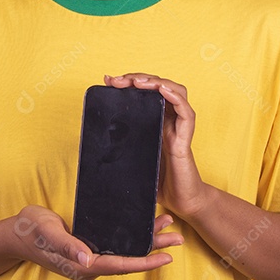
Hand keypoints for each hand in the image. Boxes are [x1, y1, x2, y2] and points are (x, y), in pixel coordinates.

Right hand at [10, 205, 182, 279]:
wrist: (15, 233)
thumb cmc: (31, 231)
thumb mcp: (48, 233)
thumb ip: (67, 245)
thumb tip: (87, 259)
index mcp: (83, 266)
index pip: (119, 266)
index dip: (143, 262)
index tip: (165, 258)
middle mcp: (90, 264)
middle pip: (127, 259)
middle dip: (153, 249)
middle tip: (177, 238)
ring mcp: (89, 256)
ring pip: (124, 251)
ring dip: (146, 240)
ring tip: (167, 226)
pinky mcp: (87, 246)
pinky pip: (115, 244)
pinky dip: (131, 235)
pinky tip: (142, 225)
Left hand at [104, 73, 214, 218]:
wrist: (182, 202)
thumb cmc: (160, 182)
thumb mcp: (134, 159)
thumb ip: (122, 149)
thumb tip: (94, 143)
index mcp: (157, 120)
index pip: (145, 92)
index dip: (129, 82)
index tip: (109, 81)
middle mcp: (170, 119)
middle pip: (158, 86)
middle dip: (138, 78)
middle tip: (118, 80)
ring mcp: (179, 126)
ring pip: (175, 91)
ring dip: (156, 82)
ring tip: (138, 81)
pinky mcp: (186, 137)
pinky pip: (186, 111)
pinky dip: (175, 96)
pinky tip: (162, 90)